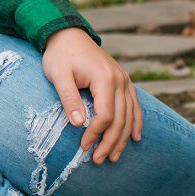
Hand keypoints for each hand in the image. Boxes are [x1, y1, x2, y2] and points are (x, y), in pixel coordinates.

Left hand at [41, 29, 142, 165]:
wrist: (68, 34)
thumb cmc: (60, 55)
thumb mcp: (58, 76)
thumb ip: (69, 99)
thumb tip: (79, 124)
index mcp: (105, 79)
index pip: (106, 115)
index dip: (96, 133)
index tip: (84, 147)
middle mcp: (120, 80)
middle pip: (120, 118)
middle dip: (110, 142)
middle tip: (99, 160)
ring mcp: (124, 80)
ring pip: (129, 115)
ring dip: (123, 138)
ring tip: (114, 156)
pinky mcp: (123, 81)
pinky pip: (134, 104)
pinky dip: (136, 122)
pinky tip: (135, 137)